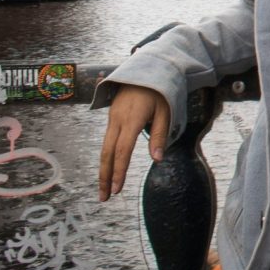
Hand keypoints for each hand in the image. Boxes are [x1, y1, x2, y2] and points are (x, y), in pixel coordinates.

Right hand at [97, 85, 169, 200]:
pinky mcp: (112, 119)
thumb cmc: (159, 91)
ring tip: (104, 190)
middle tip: (104, 198)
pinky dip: (106, 158)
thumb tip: (158, 160)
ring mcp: (112, 119)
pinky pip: (107, 142)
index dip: (119, 170)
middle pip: (107, 153)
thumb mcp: (165, 111)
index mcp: (132, 119)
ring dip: (103, 170)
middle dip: (105, 177)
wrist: (142, 71)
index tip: (116, 188)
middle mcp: (117, 120)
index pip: (123, 150)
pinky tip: (107, 171)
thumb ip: (160, 135)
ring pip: (104, 148)